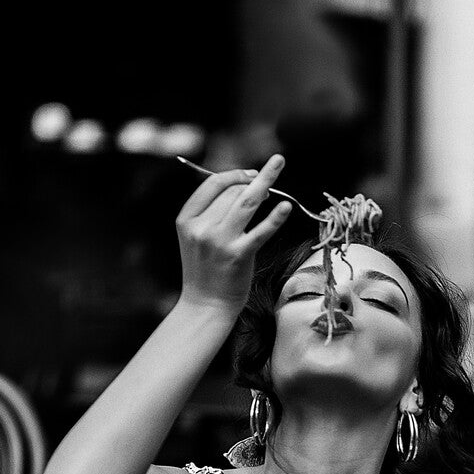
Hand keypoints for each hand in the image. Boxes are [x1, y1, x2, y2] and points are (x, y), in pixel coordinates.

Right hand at [175, 156, 291, 318]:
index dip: (234, 174)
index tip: (251, 174)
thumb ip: (211, 211)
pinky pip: (260, 231)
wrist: (206, 305)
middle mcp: (201, 227)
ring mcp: (220, 241)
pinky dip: (275, 218)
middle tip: (266, 183)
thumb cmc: (206, 268)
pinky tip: (286, 207)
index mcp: (187, 219)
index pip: (212, 184)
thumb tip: (243, 183)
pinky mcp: (239, 256)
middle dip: (252, 182)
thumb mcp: (196, 236)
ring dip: (265, 183)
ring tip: (278, 167)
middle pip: (231, 191)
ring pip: (246, 202)